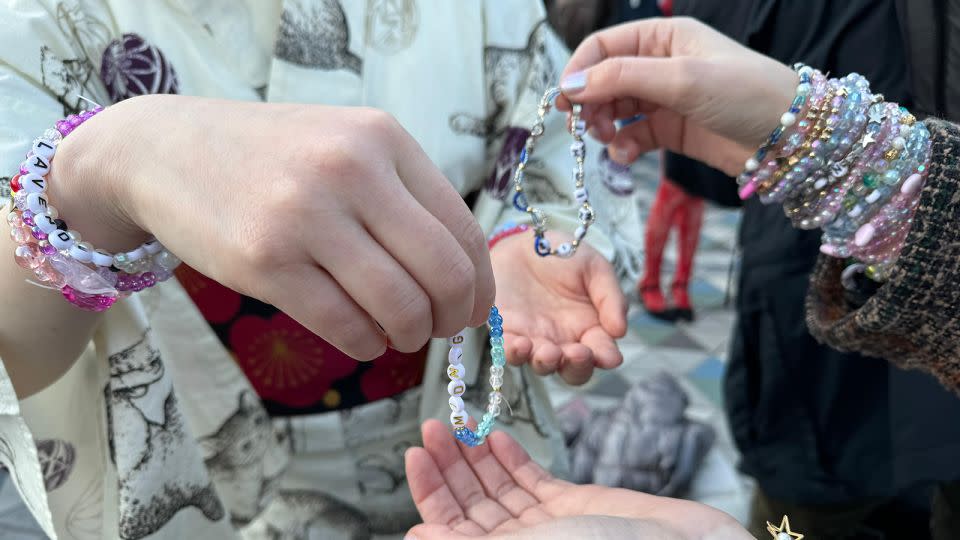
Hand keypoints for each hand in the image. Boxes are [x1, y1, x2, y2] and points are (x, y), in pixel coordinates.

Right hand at [51, 95, 494, 359]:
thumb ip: (403, 196)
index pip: (463, 229)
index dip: (480, 284)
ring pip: (399, 306)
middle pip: (444, 273)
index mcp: (383, 139)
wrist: (164, 150)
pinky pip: (345, 324)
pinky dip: (367, 344)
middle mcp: (351, 170)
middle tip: (442, 329)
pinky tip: (363, 338)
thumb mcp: (345, 146)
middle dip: (454, 317)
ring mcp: (305, 216)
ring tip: (398, 334)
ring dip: (410, 336)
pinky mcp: (264, 261)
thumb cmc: (270, 158)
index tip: (474, 309)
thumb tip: (463, 277)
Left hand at [404, 420, 751, 539]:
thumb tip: (415, 535)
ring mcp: (546, 526)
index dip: (429, 490)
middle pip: (470, 503)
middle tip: (431, 425)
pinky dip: (513, 457)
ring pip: (498, 488)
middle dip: (449, 465)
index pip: (449, 525)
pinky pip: (533, 480)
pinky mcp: (573, 505)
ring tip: (457, 421)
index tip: (414, 452)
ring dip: (476, 456)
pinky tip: (496, 435)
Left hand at [491, 232, 625, 384]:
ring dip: (545, 363)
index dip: (606, 357)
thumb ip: (610, 297)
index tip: (609, 356)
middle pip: (573, 370)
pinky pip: (508, 350)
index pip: (601, 352)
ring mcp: (534, 340)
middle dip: (576, 367)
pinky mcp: (506, 331)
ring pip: (541, 365)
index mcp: (589, 329)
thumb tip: (620, 332)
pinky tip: (520, 345)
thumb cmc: (565, 255)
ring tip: (548, 352)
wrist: (525, 240)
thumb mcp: (595, 268)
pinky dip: (513, 353)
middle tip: (578, 354)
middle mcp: (563, 341)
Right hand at [556, 17, 798, 175]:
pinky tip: (625, 155)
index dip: (580, 71)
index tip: (564, 100)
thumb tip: (571, 86)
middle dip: (590, 102)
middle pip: (604, 80)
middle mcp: (661, 64)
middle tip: (581, 126)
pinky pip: (632, 136)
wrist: (790, 138)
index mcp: (664, 38)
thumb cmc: (745, 93)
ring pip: (615, 109)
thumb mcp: (681, 79)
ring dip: (603, 125)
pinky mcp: (672, 130)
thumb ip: (623, 79)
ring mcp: (666, 99)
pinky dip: (622, 146)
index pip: (604, 46)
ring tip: (605, 139)